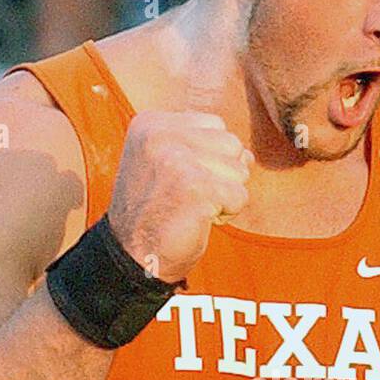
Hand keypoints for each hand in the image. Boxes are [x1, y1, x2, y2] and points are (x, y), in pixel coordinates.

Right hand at [107, 110, 253, 282]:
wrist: (132, 256)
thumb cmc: (156, 212)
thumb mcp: (168, 164)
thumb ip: (205, 147)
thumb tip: (248, 155)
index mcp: (151, 123)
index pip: (215, 125)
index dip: (209, 158)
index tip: (179, 180)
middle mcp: (161, 135)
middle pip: (232, 144)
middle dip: (221, 176)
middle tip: (187, 197)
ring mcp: (177, 160)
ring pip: (240, 170)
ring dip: (224, 195)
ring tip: (191, 207)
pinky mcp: (195, 188)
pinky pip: (239, 196)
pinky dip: (226, 214)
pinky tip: (197, 220)